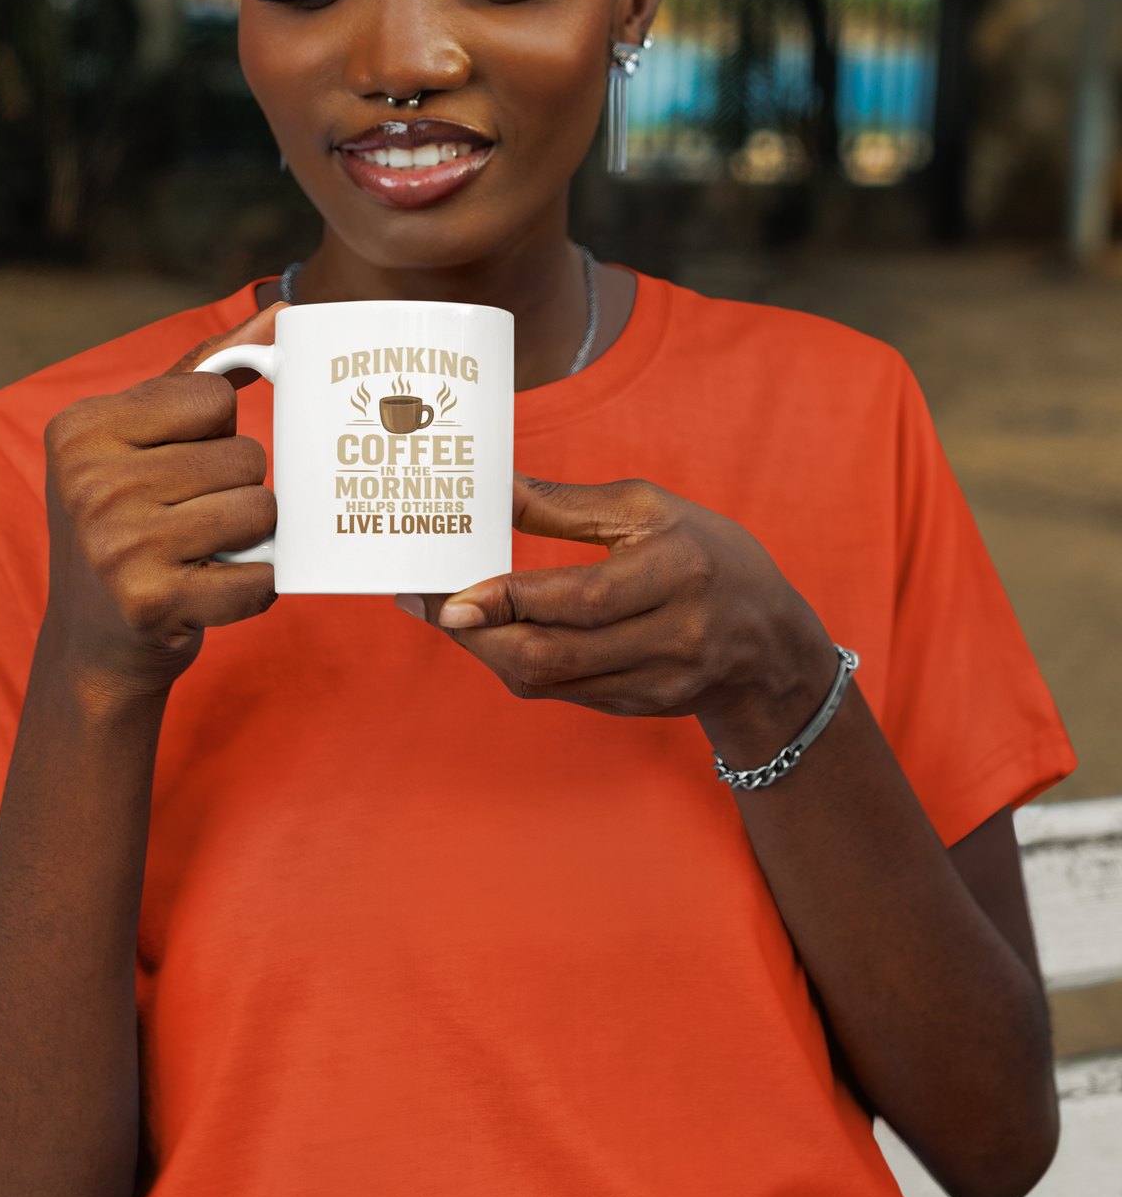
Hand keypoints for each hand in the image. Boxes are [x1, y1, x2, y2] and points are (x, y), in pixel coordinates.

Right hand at [40, 304, 285, 699]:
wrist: (94, 642)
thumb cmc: (131, 521)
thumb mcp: (140, 438)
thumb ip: (207, 370)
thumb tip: (282, 310)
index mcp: (81, 428)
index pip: (216, 396)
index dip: (215, 432)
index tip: (176, 465)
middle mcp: (89, 482)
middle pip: (245, 456)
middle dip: (236, 488)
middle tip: (189, 518)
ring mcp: (118, 545)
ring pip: (260, 510)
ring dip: (251, 537)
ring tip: (204, 550)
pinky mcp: (152, 603)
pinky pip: (259, 577)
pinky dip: (254, 586)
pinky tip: (213, 588)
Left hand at [399, 474, 836, 763]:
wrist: (768, 643)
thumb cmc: (705, 556)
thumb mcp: (649, 510)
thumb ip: (567, 505)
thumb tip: (494, 488)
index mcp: (676, 573)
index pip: (580, 599)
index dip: (509, 600)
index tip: (452, 594)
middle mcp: (672, 636)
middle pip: (554, 654)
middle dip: (479, 634)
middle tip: (428, 604)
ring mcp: (657, 683)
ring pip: (550, 681)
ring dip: (489, 650)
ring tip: (448, 615)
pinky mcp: (639, 708)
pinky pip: (562, 693)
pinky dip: (520, 665)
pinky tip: (494, 636)